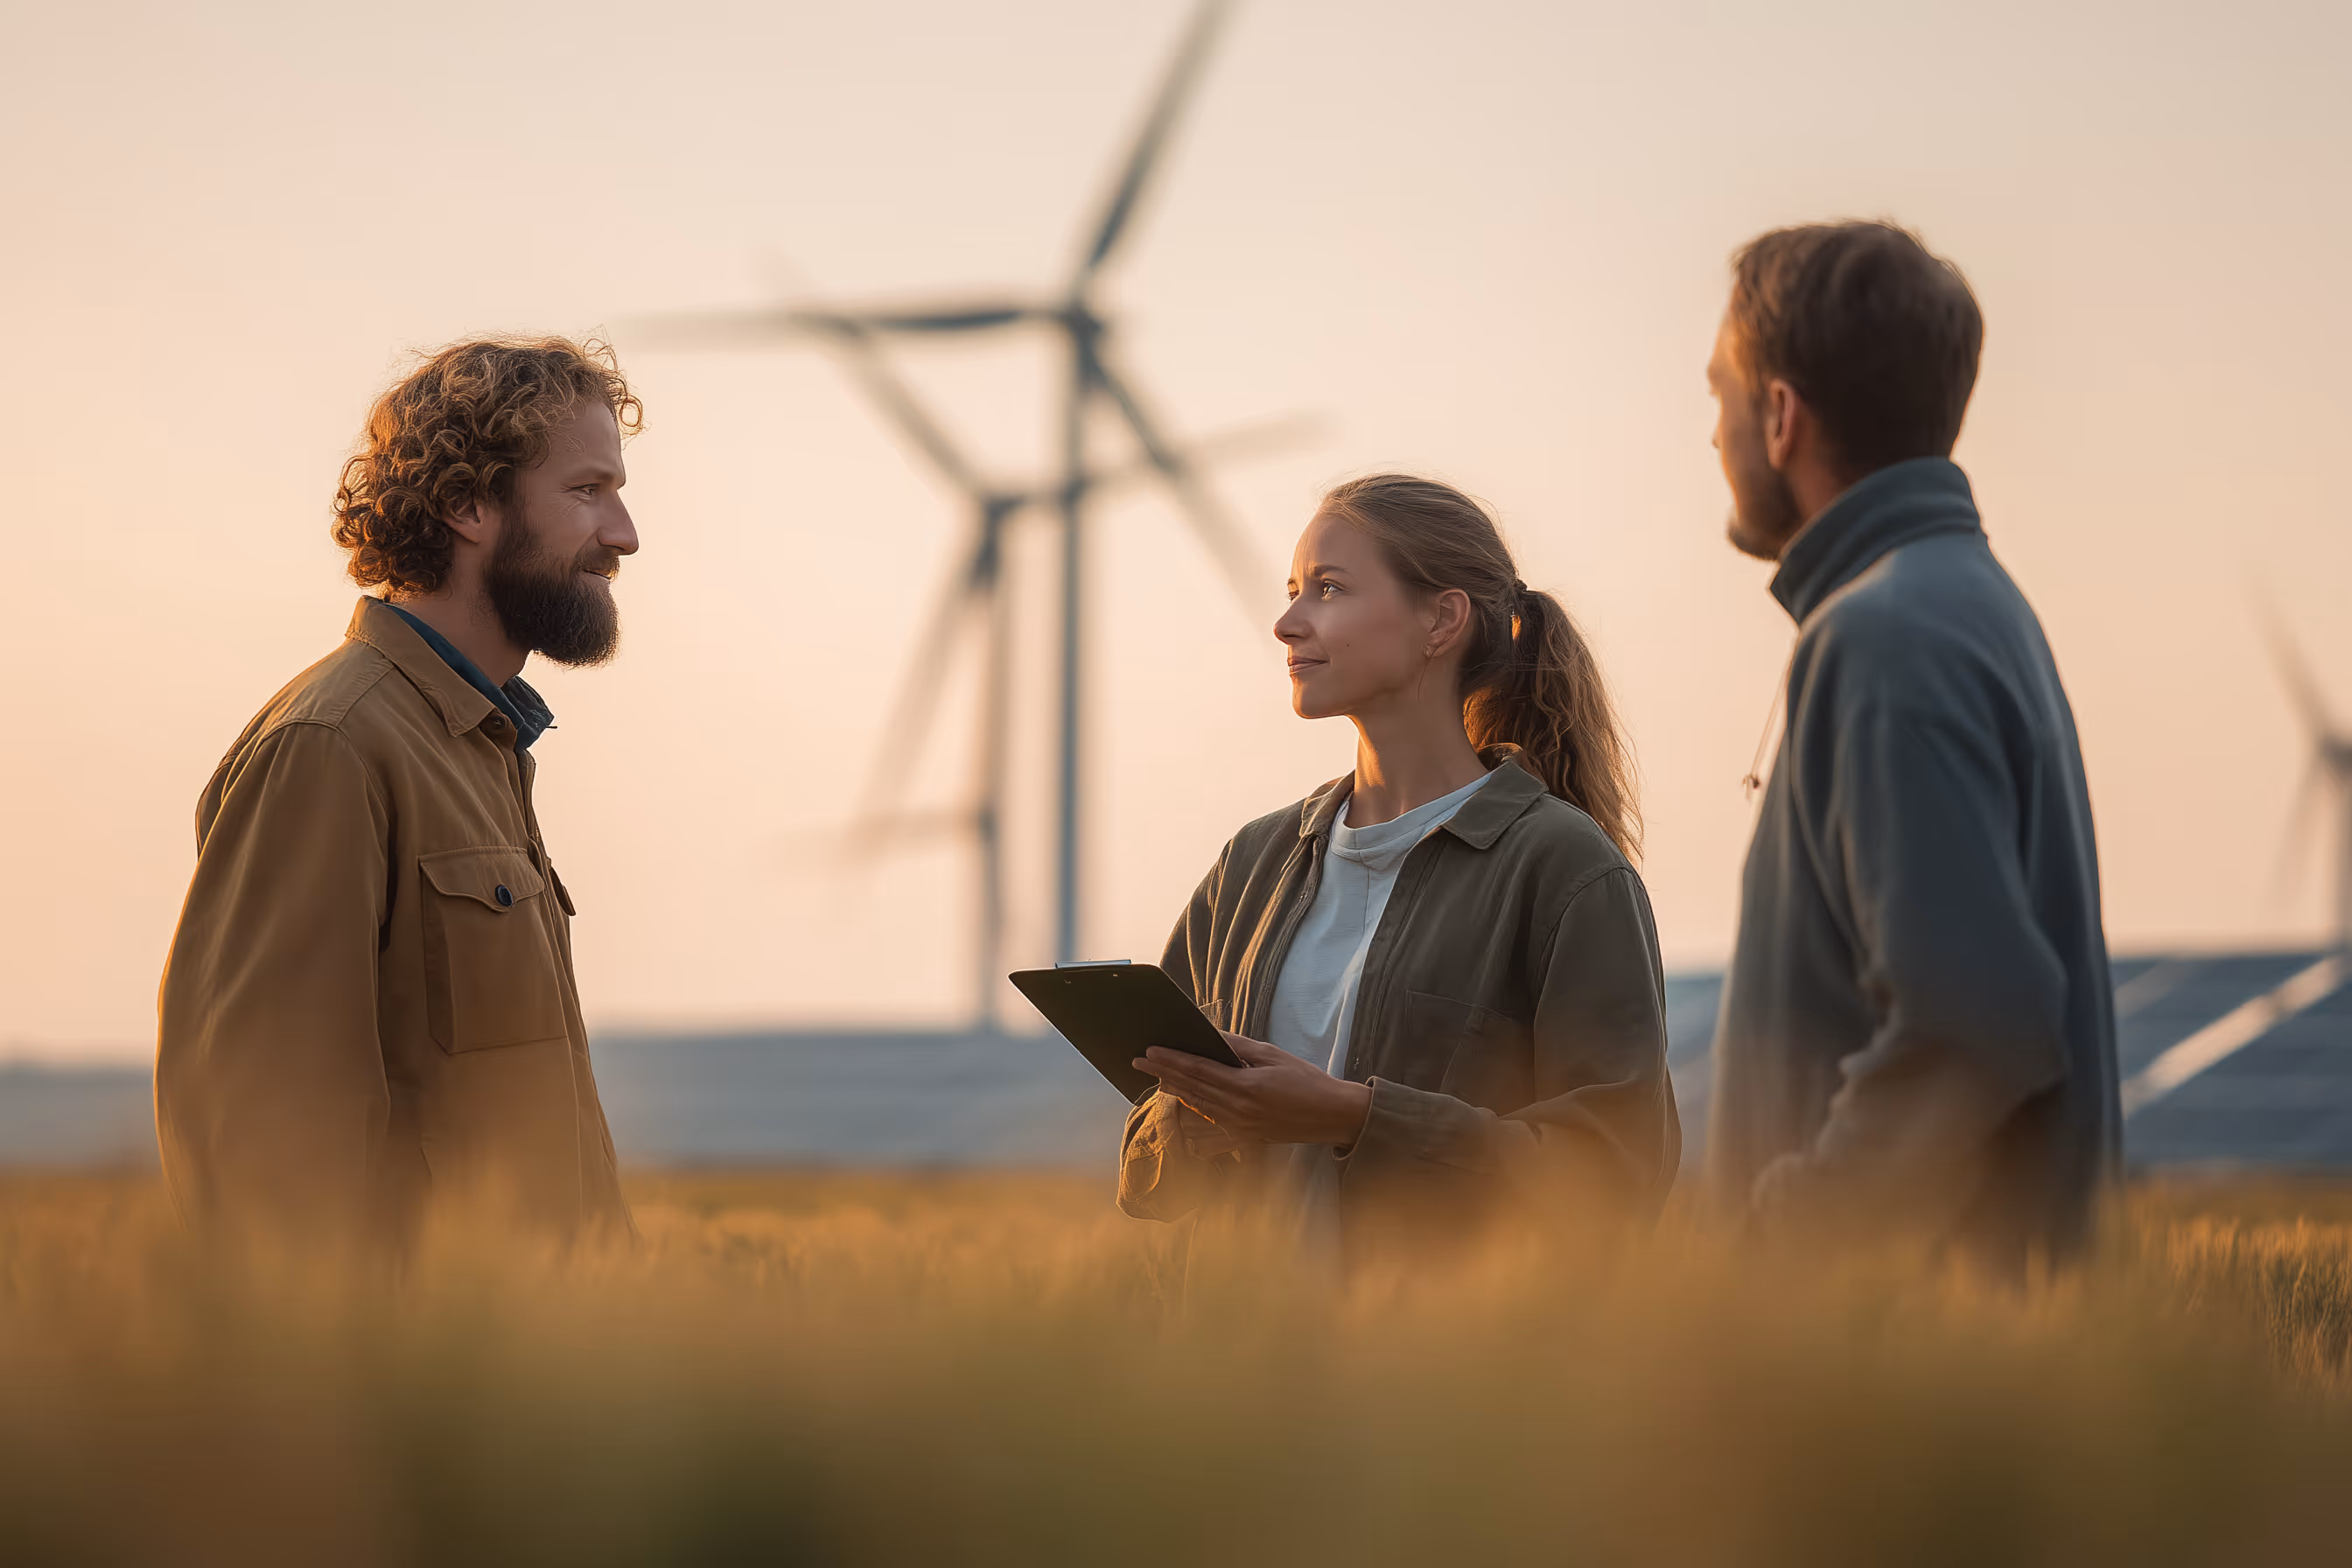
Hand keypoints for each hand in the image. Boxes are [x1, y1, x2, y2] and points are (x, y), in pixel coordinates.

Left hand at [1133, 1032, 1374, 1147]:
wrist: (1331, 1115)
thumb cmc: (1306, 1081)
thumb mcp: (1273, 1055)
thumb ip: (1239, 1048)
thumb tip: (1212, 1037)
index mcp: (1244, 1087)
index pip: (1198, 1070)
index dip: (1171, 1060)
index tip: (1150, 1051)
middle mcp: (1237, 1110)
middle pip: (1192, 1089)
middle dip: (1163, 1073)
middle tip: (1139, 1062)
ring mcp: (1240, 1127)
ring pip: (1198, 1107)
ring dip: (1175, 1092)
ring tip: (1156, 1080)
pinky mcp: (1246, 1137)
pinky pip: (1213, 1129)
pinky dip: (1195, 1117)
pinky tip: (1183, 1110)